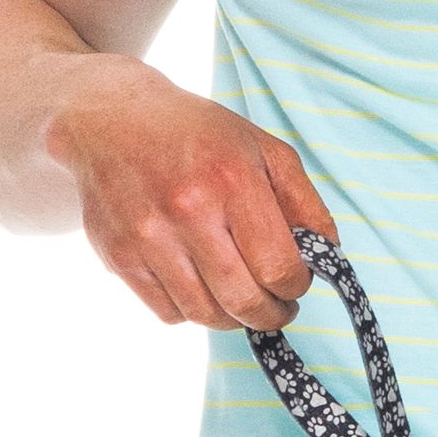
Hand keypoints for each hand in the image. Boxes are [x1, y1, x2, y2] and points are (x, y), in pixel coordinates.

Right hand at [43, 56, 334, 328]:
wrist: (111, 118)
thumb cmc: (199, 136)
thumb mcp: (264, 150)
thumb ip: (304, 204)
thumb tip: (326, 257)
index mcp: (232, 180)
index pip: (279, 268)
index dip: (296, 286)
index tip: (296, 282)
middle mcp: (187, 210)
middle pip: (244, 301)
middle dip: (271, 314)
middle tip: (276, 307)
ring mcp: (147, 237)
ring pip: (205, 315)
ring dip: (232, 317)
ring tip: (239, 296)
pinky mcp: (118, 256)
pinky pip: (169, 313)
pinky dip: (191, 310)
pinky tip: (198, 283)